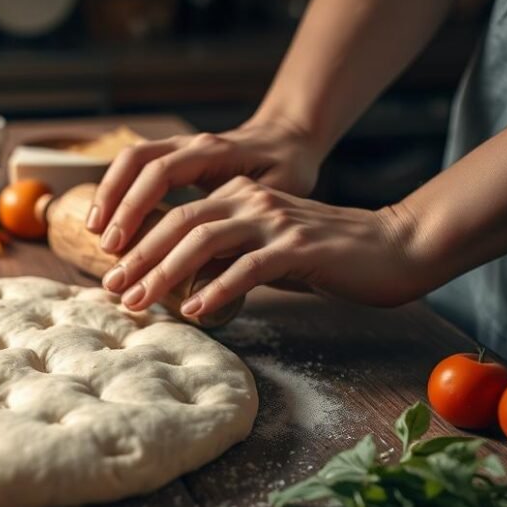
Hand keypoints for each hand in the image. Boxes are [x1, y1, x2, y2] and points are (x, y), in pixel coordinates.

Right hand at [88, 117, 323, 253]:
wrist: (289, 139)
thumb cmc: (288, 171)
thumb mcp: (275, 201)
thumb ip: (240, 232)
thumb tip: (205, 281)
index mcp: (213, 151)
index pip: (160, 172)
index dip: (134, 207)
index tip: (120, 244)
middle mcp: (190, 144)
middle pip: (136, 163)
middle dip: (114, 205)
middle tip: (105, 247)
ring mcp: (178, 146)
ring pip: (130, 161)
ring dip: (109, 195)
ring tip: (95, 233)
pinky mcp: (172, 155)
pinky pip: (135, 166)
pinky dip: (117, 191)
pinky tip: (108, 220)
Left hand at [101, 176, 422, 316]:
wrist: (394, 248)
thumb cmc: (327, 257)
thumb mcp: (266, 252)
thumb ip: (227, 258)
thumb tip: (183, 285)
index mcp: (240, 196)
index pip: (175, 215)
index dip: (138, 244)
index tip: (112, 275)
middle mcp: (252, 200)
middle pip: (179, 223)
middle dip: (139, 258)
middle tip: (112, 290)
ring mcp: (275, 220)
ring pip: (204, 241)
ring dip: (165, 274)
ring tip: (140, 302)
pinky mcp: (298, 247)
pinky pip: (247, 267)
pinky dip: (217, 289)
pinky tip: (196, 311)